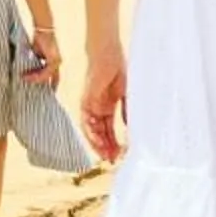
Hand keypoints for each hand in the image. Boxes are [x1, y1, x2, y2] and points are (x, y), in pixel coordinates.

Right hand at [20, 29, 60, 86]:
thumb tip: (28, 72)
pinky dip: (35, 75)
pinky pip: (45, 72)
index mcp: (55, 61)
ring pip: (46, 77)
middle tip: (31, 90)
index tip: (46, 92)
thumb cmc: (39, 39)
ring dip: (34, 79)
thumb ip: (36, 63)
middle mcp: (58, 63)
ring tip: (24, 79)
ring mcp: (57, 62)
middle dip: (40, 85)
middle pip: (50, 79)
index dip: (52, 85)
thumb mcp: (37, 53)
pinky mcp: (53, 60)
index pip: (56, 77)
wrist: (42, 29)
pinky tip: (26, 76)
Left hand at [78, 46, 127, 164]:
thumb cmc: (119, 69)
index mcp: (108, 106)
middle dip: (108, 148)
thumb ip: (127, 111)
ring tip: (107, 156)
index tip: (122, 155)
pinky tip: (99, 143)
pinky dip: (91, 133)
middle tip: (114, 161)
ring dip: (99, 144)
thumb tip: (130, 128)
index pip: (110, 130)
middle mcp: (98, 108)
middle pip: (101, 133)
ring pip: (93, 130)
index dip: (115, 143)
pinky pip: (86, 121)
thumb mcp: (127, 95)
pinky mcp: (85, 101)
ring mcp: (91, 105)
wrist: (109, 54)